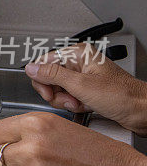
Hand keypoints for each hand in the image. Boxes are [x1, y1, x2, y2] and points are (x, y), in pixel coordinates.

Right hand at [25, 43, 146, 135]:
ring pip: (57, 90)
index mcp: (78, 54)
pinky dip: (74, 105)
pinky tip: (86, 106)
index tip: (49, 93)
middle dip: (57, 93)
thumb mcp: (81, 85)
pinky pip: (68, 97)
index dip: (42, 81)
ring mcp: (82, 76)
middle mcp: (79, 62)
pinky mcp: (85, 89)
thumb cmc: (122, 96)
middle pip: (49, 78)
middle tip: (70, 100)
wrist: (142, 111)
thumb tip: (30, 68)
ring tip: (81, 103)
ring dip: (67, 101)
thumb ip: (52, 75)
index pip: (43, 63)